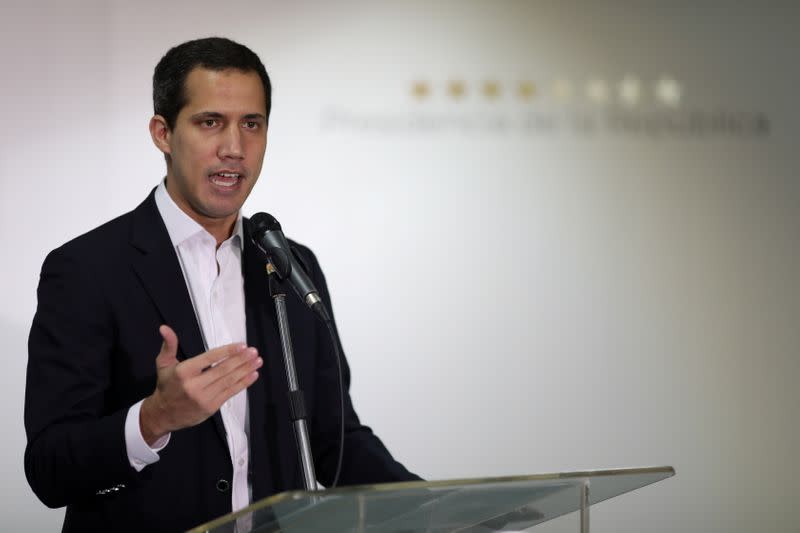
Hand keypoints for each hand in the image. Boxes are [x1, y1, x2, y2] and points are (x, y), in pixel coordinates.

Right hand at [139, 325, 261, 445]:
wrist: (163, 414)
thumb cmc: (167, 386)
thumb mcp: (163, 364)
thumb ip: (168, 345)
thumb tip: (165, 328)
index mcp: (183, 372)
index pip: (209, 359)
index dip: (227, 351)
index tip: (242, 345)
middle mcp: (194, 385)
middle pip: (222, 370)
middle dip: (240, 360)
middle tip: (254, 351)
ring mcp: (204, 398)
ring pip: (229, 381)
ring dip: (245, 370)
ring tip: (257, 361)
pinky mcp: (211, 407)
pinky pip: (230, 393)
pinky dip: (243, 383)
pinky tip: (253, 375)